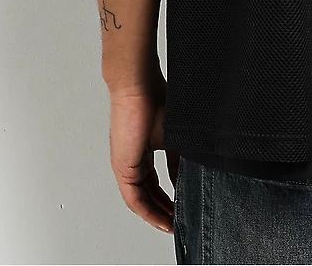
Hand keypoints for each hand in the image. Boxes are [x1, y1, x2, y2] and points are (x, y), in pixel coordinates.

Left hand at [108, 72, 179, 233]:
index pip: (157, 182)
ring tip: (172, 224)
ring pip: (141, 199)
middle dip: (164, 210)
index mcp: (145, 152)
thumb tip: (188, 176)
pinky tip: (160, 218)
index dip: (171, 196)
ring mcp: (126, 165)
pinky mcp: (123, 167)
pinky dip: (148, 210)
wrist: (139, 87)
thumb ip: (179, 158)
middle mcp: (133, 161)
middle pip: (148, 194)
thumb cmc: (156, 98)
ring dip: (156, 214)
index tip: (184, 205)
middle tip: (178, 221)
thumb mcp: (174, 136)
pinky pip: (134, 198)